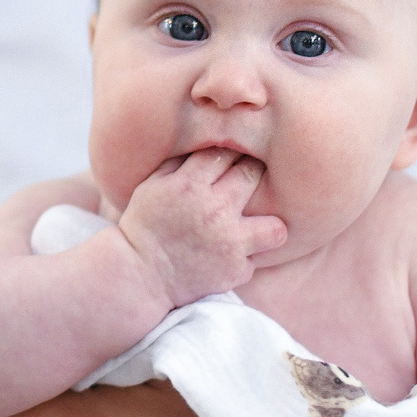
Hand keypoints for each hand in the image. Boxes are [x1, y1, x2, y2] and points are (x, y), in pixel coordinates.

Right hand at [115, 149, 287, 309]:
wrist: (140, 275)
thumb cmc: (145, 225)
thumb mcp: (151, 185)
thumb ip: (179, 162)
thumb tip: (207, 141)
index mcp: (190, 185)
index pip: (227, 152)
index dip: (232, 151)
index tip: (232, 157)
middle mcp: (215, 210)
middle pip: (254, 175)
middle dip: (252, 174)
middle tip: (245, 182)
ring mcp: (229, 243)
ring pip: (275, 226)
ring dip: (267, 224)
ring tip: (255, 226)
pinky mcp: (235, 271)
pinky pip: (256, 259)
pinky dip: (245, 257)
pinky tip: (229, 255)